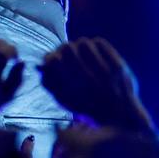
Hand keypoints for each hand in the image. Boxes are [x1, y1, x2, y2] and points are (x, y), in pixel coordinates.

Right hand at [37, 37, 155, 137]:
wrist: (118, 114)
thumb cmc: (87, 106)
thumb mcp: (64, 99)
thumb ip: (50, 83)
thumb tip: (40, 66)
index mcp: (72, 88)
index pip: (54, 60)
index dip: (51, 58)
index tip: (53, 60)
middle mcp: (89, 79)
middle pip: (67, 48)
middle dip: (64, 50)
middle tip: (67, 53)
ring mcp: (105, 71)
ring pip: (83, 43)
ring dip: (79, 47)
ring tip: (81, 54)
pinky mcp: (118, 64)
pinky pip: (100, 43)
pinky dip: (95, 45)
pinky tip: (94, 53)